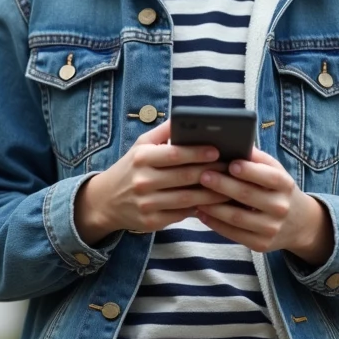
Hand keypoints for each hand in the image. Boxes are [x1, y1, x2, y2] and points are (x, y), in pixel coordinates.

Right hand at [75, 119, 230, 243]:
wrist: (105, 201)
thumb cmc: (131, 168)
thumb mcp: (141, 145)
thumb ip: (163, 131)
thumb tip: (186, 117)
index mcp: (142, 158)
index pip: (174, 154)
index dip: (197, 152)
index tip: (218, 150)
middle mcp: (143, 181)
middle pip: (185, 177)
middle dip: (211, 172)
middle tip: (232, 167)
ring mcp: (147, 204)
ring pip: (187, 199)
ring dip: (212, 193)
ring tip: (231, 186)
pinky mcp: (152, 222)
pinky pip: (182, 214)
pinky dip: (200, 208)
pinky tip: (215, 203)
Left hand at [195, 148, 333, 265]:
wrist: (298, 223)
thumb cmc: (278, 189)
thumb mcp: (275, 171)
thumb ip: (257, 159)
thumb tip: (233, 141)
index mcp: (285, 185)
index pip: (269, 176)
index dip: (250, 171)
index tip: (231, 163)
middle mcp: (280, 207)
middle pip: (248, 196)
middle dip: (223, 185)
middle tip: (203, 176)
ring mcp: (271, 228)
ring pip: (237, 217)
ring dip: (214, 206)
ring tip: (196, 195)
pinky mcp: (261, 244)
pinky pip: (234, 234)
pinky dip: (215, 223)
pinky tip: (201, 212)